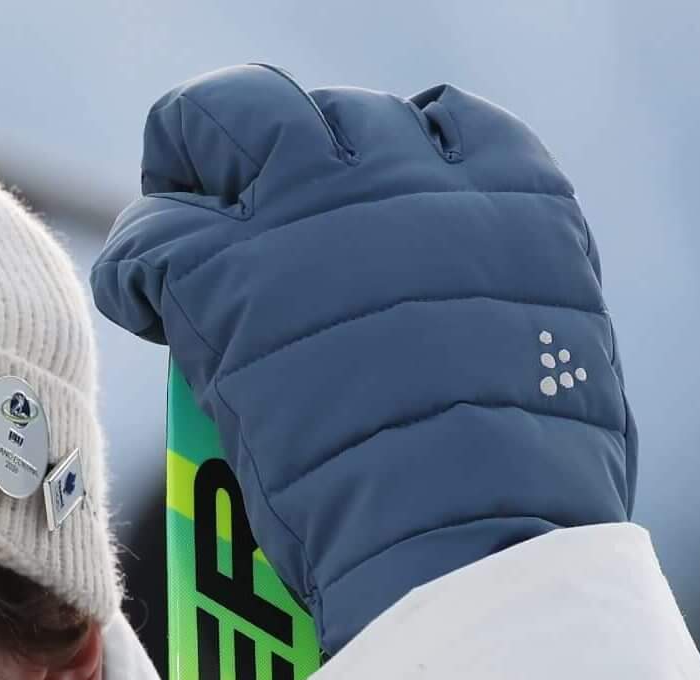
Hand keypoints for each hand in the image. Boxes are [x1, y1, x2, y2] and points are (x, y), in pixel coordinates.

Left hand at [93, 66, 635, 650]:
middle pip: (317, 112)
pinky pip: (152, 233)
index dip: (379, 159)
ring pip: (221, 123)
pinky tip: (136, 301)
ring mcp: (312, 218)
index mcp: (515, 202)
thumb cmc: (529, 508)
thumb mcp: (567, 377)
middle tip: (236, 203)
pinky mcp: (227, 277)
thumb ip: (514, 317)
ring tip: (173, 233)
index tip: (345, 208)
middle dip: (270, 147)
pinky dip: (132, 264)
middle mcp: (414, 182)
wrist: (468, 547)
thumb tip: (477, 330)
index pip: (435, 123)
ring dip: (188, 168)